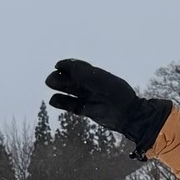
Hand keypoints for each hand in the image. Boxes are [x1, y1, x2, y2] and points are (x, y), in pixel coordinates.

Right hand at [45, 59, 170, 153]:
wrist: (129, 115)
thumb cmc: (117, 94)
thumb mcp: (100, 80)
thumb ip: (83, 73)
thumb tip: (64, 66)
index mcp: (96, 75)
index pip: (77, 67)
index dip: (66, 65)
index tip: (57, 65)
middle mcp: (90, 86)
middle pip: (70, 79)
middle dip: (60, 77)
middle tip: (51, 79)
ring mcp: (88, 98)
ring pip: (69, 91)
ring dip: (59, 87)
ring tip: (50, 84)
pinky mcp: (85, 110)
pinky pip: (70, 105)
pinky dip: (61, 102)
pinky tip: (53, 100)